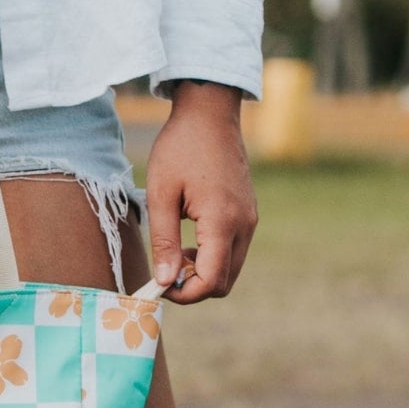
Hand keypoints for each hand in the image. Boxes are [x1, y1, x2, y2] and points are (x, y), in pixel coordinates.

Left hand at [145, 81, 258, 304]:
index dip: (184, 294)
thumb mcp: (161, 195)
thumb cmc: (180, 148)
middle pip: (224, 282)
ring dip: (202, 271)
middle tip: (165, 267)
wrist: (210, 112)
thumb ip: (164, 242)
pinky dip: (212, 257)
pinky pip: (234, 250)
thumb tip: (165, 281)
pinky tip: (190, 239)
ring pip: (231, 269)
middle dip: (193, 286)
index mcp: (222, 221)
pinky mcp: (248, 214)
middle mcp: (244, 224)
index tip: (158, 285)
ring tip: (176, 250)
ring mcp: (250, 219)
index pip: (211, 281)